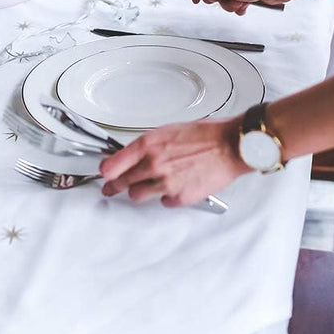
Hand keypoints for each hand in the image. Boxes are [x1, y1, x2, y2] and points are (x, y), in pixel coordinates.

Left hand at [99, 117, 250, 206]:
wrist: (229, 146)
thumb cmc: (205, 135)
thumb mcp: (169, 131)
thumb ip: (150, 145)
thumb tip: (137, 155)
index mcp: (149, 144)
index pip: (113, 164)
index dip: (106, 171)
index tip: (104, 174)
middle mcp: (153, 164)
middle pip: (122, 182)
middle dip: (114, 186)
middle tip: (110, 189)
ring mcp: (166, 183)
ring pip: (137, 196)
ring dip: (140, 192)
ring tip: (146, 186)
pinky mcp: (180, 197)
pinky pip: (163, 202)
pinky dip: (166, 196)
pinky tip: (174, 187)